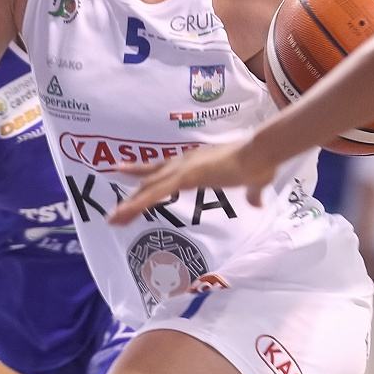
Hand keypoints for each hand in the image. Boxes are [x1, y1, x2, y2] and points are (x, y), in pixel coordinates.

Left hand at [110, 139, 275, 224]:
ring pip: (149, 189)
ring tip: (112, 220)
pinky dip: (139, 203)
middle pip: (151, 181)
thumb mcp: (255, 182)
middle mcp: (185, 163)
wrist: (261, 153)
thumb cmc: (260, 163)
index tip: (124, 172)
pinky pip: (157, 193)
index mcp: (196, 163)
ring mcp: (183, 169)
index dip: (143, 172)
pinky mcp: (186, 176)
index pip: (163, 169)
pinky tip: (124, 212)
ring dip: (130, 204)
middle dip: (132, 197)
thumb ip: (252, 193)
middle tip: (114, 214)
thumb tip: (257, 202)